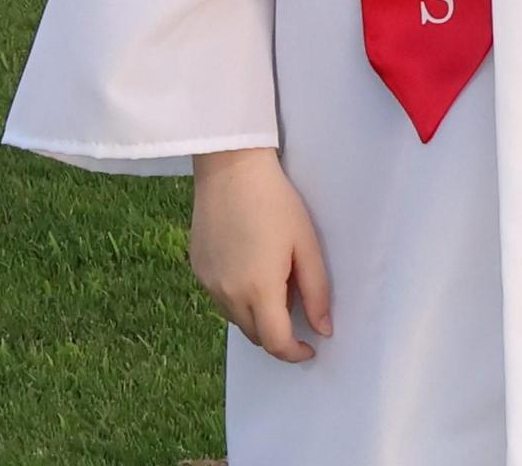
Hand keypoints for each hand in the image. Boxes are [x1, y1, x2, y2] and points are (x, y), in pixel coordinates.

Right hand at [190, 147, 331, 360]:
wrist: (231, 169)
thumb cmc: (276, 201)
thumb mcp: (306, 243)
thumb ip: (316, 290)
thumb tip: (324, 330)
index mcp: (258, 290)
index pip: (275, 342)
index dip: (295, 353)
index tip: (311, 348)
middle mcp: (228, 295)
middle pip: (255, 334)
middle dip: (278, 333)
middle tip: (299, 306)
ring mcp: (208, 283)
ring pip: (237, 318)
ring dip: (258, 314)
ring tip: (277, 279)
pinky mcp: (198, 269)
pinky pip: (221, 297)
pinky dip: (240, 296)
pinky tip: (252, 265)